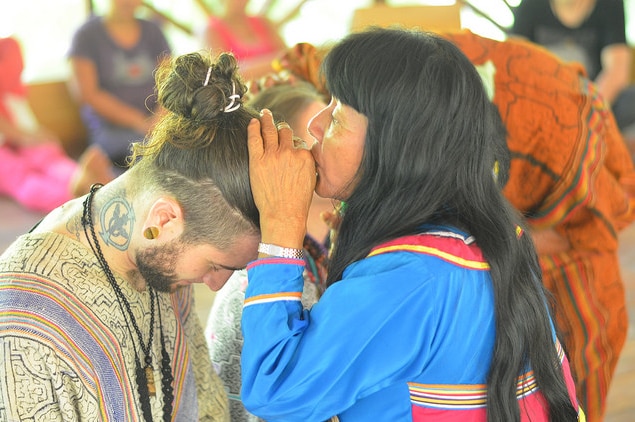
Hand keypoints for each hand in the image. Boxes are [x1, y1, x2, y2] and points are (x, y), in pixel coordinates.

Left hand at [248, 109, 316, 247]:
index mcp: (305, 156)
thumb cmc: (297, 203)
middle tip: (277, 123)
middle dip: (282, 127)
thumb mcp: (310, 180)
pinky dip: (254, 127)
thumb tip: (302, 156)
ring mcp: (273, 155)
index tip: (289, 143)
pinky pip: (255, 138)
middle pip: (286, 132)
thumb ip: (306, 164)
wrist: (283, 215)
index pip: (299, 142)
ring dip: (267, 120)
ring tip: (265, 114)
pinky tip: (253, 121)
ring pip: (271, 130)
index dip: (293, 143)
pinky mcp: (258, 160)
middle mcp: (290, 152)